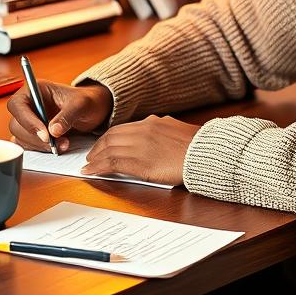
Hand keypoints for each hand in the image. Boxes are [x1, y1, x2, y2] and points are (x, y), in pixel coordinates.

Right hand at [7, 81, 112, 152]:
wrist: (94, 110)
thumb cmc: (87, 101)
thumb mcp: (81, 104)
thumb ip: (67, 115)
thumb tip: (53, 131)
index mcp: (35, 90)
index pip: (17, 105)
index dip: (27, 121)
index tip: (45, 134)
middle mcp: (29, 105)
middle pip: (16, 124)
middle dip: (35, 137)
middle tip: (55, 143)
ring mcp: (30, 120)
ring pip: (21, 137)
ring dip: (40, 145)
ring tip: (63, 144)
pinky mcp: (34, 134)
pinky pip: (28, 145)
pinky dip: (41, 150)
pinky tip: (58, 147)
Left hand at [82, 116, 198, 186]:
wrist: (207, 154)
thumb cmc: (200, 147)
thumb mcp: (180, 130)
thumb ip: (165, 129)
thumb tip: (161, 127)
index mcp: (153, 123)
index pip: (123, 128)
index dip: (109, 138)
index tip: (103, 144)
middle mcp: (143, 130)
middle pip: (111, 136)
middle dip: (98, 147)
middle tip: (91, 156)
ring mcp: (140, 145)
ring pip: (108, 149)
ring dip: (95, 157)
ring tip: (88, 165)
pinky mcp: (139, 162)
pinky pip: (111, 163)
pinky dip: (97, 167)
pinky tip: (90, 171)